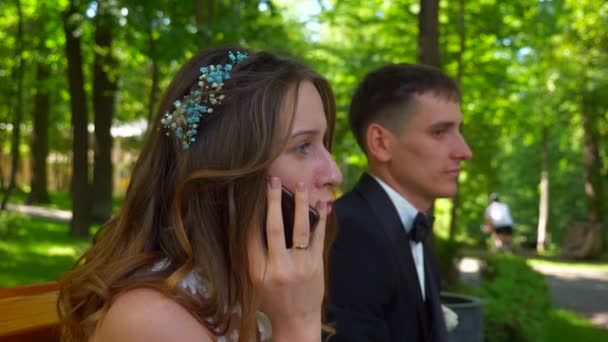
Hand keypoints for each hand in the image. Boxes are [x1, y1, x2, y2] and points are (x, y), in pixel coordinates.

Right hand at [248, 177, 326, 341]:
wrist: (296, 322)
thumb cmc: (272, 300)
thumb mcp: (254, 281)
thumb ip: (252, 255)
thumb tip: (250, 223)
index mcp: (257, 271)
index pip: (251, 235)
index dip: (250, 212)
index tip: (250, 192)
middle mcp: (278, 268)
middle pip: (274, 227)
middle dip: (273, 201)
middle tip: (272, 180)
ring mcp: (300, 266)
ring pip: (300, 229)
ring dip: (301, 204)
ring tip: (300, 185)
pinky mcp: (317, 266)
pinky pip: (318, 237)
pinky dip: (321, 219)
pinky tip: (322, 204)